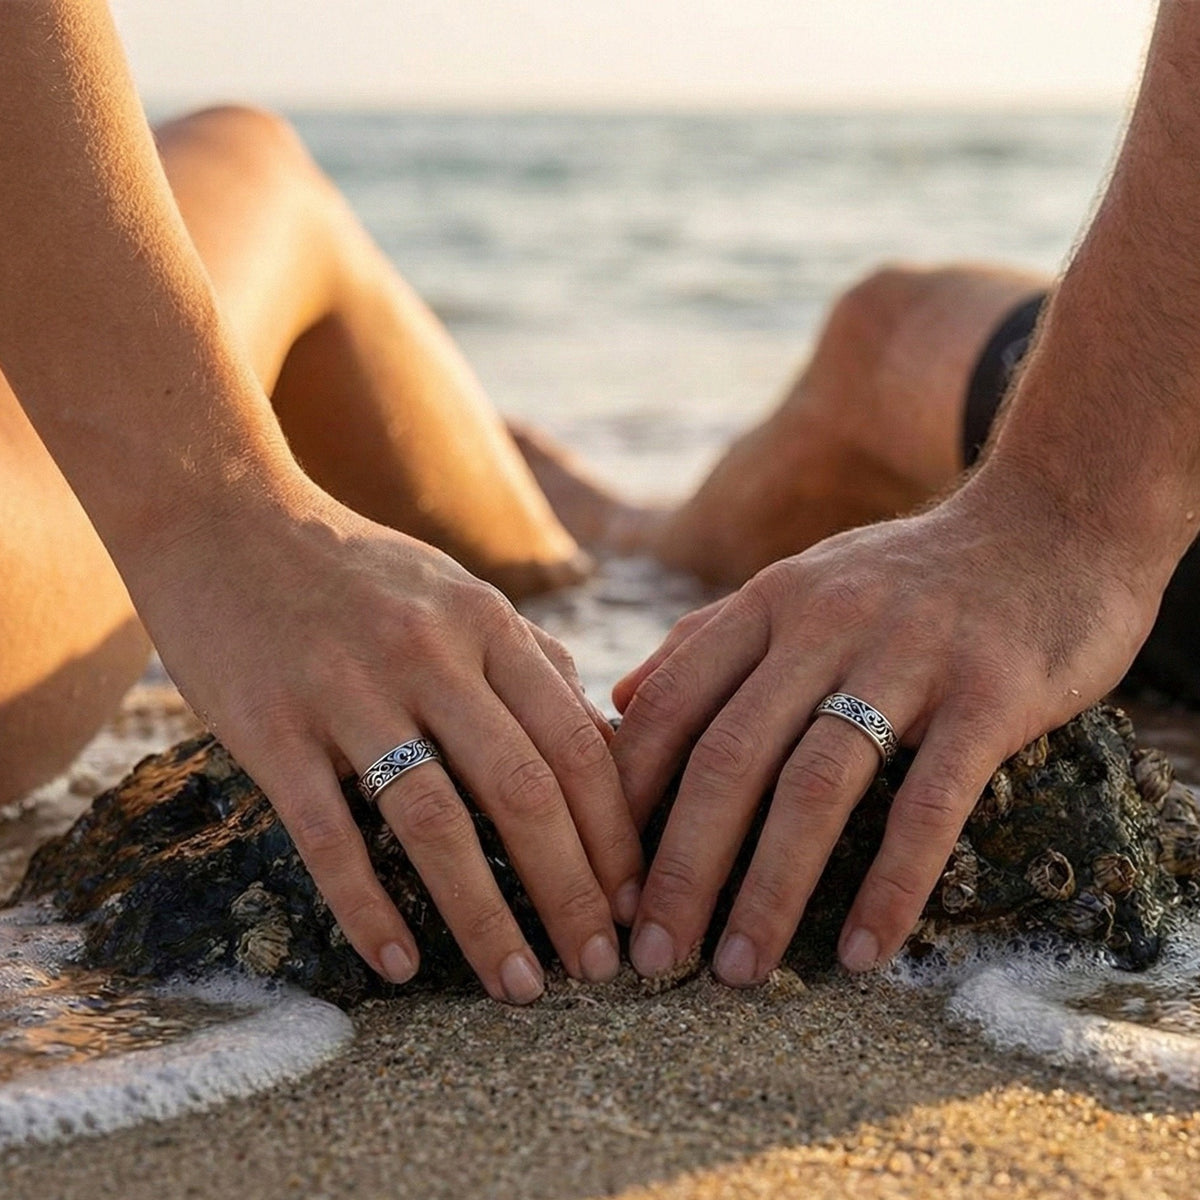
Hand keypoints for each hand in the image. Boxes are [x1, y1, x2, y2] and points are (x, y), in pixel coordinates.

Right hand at [125, 476, 642, 1003]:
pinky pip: (328, 834)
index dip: (615, 832)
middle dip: (574, 890)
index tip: (635, 900)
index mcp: (486, 624)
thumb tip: (598, 731)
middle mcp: (430, 655)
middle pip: (525, 791)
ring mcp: (348, 689)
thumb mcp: (456, 590)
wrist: (222, 518)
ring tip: (519, 987)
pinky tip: (398, 964)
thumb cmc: (353, 568)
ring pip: (436, 823)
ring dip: (487, 919)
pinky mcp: (272, 726)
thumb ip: (528, 656)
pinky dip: (367, 908)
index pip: (576, 742)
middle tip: (599, 965)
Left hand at [610, 463, 1157, 984]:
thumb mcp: (797, 582)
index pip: (670, 704)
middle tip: (651, 955)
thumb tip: (619, 699)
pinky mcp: (989, 694)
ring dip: (768, 891)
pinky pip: (929, 804)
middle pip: (729, 758)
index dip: (625, 797)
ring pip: (815, 788)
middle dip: (680, 867)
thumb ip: (707, 638)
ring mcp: (908, 656)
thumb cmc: (910, 573)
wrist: (1053, 522)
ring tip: (736, 970)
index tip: (604, 878)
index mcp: (769, 603)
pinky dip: (890, 886)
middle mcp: (824, 624)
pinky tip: (862, 952)